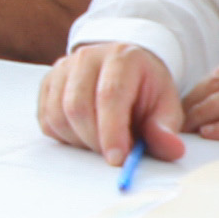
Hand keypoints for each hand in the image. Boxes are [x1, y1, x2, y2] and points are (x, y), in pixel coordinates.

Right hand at [39, 40, 186, 164]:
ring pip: (58, 116)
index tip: (118, 160)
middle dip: (95, 142)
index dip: (112, 131)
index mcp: (122, 57)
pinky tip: (85, 134)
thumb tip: (171, 149)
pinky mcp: (47, 84)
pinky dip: (66, 137)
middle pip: (78, 107)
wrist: (123, 70)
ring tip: (102, 141)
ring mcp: (63, 69)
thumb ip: (165, 128)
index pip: (110, 95)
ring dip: (80, 141)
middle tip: (115, 155)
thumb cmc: (144, 89)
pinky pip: (47, 120)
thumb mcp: (165, 106)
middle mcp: (87, 58)